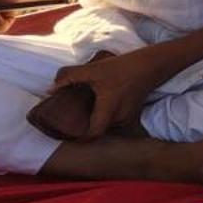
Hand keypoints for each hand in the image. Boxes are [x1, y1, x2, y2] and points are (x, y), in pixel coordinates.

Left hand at [48, 49, 165, 138]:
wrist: (152, 64)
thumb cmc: (123, 67)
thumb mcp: (93, 69)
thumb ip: (69, 77)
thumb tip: (50, 90)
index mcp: (109, 110)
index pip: (91, 135)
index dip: (77, 138)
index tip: (65, 132)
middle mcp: (119, 119)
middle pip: (98, 132)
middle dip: (84, 128)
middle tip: (68, 121)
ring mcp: (128, 118)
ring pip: (106, 127)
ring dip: (95, 122)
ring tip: (82, 113)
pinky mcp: (132, 114)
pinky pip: (114, 122)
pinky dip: (104, 118)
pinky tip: (98, 106)